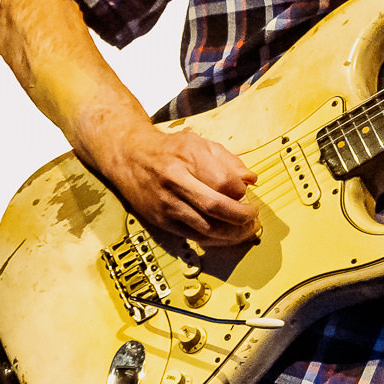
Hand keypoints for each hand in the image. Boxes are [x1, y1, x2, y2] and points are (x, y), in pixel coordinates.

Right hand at [99, 121, 259, 246]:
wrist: (129, 157)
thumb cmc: (168, 150)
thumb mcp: (200, 144)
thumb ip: (228, 160)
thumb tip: (251, 180)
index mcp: (187, 157)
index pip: (224, 181)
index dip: (242, 191)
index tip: (246, 192)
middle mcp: (175, 182)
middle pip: (216, 207)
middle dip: (242, 216)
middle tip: (253, 216)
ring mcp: (167, 204)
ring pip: (207, 227)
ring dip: (233, 233)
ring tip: (245, 229)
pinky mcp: (163, 222)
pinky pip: (196, 237)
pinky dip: (217, 240)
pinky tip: (228, 235)